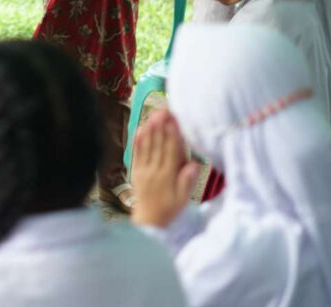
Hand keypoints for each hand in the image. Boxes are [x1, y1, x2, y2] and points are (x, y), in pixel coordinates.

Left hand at [130, 110, 198, 228]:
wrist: (149, 221)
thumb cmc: (169, 209)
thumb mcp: (183, 199)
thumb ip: (187, 181)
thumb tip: (194, 164)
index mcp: (168, 176)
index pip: (171, 151)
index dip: (173, 134)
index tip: (174, 120)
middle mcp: (155, 170)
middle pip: (159, 144)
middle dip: (162, 125)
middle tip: (164, 109)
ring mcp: (144, 169)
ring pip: (147, 146)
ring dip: (151, 128)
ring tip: (153, 113)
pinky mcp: (136, 171)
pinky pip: (136, 153)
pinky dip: (139, 140)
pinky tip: (140, 128)